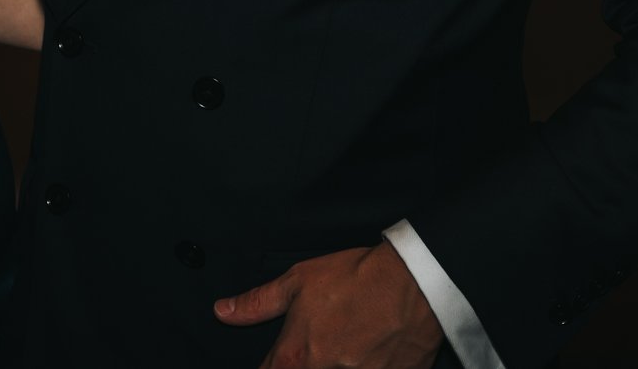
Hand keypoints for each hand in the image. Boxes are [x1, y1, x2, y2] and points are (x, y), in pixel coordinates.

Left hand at [216, 242, 443, 368]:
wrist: (414, 280)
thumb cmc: (358, 278)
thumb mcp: (299, 281)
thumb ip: (258, 303)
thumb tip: (223, 311)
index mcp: (297, 358)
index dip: (271, 368)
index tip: (279, 362)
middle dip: (309, 363)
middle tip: (323, 347)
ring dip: (337, 365)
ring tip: (348, 346)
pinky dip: (368, 367)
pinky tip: (369, 353)